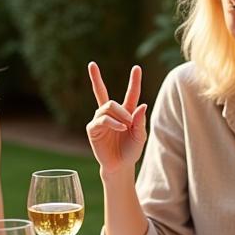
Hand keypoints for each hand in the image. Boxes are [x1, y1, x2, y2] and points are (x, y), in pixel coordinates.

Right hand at [86, 62, 147, 176]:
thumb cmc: (130, 151)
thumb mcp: (140, 136)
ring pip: (107, 107)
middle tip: (130, 122)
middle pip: (106, 96)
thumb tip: (142, 104)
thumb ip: (140, 121)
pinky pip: (102, 119)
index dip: (134, 80)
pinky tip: (121, 128)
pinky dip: (113, 122)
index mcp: (126, 113)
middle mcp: (111, 114)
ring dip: (120, 115)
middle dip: (110, 96)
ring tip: (126, 127)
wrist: (120, 166)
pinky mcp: (93, 128)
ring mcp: (100, 120)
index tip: (137, 67)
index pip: (131, 93)